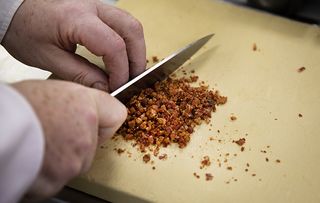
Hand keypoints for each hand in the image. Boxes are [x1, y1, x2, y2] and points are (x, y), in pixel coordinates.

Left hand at [3, 0, 145, 91]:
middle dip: (137, 58)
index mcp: (77, 19)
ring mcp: (97, 5)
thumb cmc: (24, 30)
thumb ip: (81, 74)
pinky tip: (121, 56)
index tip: (117, 87)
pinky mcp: (96, 8)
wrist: (12, 9)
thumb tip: (105, 88)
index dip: (121, 70)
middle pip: (132, 30)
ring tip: (129, 70)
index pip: (114, 46)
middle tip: (132, 79)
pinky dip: (127, 41)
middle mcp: (92, 7)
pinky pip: (122, 22)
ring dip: (135, 48)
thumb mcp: (49, 59)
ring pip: (131, 24)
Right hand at [12, 80, 126, 200]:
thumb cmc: (16, 107)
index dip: (104, 119)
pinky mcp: (59, 180)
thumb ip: (78, 102)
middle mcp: (86, 135)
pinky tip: (34, 158)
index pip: (117, 114)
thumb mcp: (53, 90)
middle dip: (78, 142)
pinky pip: (59, 178)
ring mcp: (74, 160)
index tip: (96, 121)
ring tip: (39, 145)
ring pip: (77, 162)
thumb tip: (84, 110)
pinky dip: (48, 173)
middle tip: (54, 133)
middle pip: (94, 143)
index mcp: (86, 107)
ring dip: (62, 159)